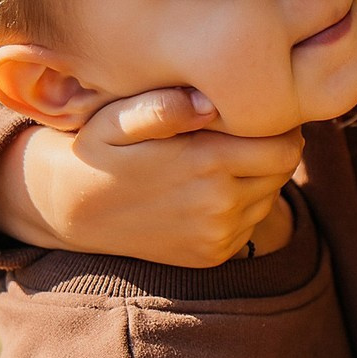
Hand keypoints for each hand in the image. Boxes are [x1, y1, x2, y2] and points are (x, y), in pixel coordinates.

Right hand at [0, 87, 303, 264]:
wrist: (70, 211)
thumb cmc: (98, 150)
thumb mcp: (117, 118)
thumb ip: (162, 106)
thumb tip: (208, 102)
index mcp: (206, 162)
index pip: (286, 145)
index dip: (282, 125)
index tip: (262, 112)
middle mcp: (219, 204)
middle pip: (283, 170)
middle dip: (274, 147)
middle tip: (246, 131)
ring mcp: (218, 235)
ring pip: (270, 196)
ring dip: (258, 177)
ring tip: (222, 158)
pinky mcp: (213, 255)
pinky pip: (251, 224)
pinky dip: (242, 205)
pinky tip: (209, 188)